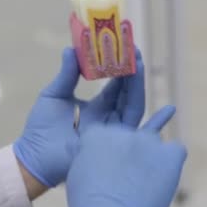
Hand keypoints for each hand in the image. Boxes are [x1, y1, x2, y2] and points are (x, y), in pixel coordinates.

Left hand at [13, 47, 145, 187]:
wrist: (36, 158)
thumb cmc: (41, 129)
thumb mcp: (54, 95)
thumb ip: (67, 74)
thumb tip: (71, 49)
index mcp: (97, 106)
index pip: (115, 83)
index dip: (121, 67)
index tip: (125, 49)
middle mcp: (109, 116)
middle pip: (128, 91)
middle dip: (133, 72)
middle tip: (136, 51)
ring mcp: (114, 129)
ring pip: (134, 104)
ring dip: (138, 84)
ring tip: (140, 64)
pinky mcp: (116, 141)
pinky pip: (138, 129)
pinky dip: (156, 121)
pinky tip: (170, 110)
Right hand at [66, 106, 186, 206]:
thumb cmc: (90, 205)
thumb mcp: (78, 174)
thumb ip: (91, 157)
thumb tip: (101, 158)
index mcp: (99, 134)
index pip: (107, 135)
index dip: (109, 154)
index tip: (108, 171)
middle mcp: (125, 132)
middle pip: (132, 137)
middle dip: (130, 155)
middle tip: (127, 179)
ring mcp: (149, 141)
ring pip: (154, 142)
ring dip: (150, 158)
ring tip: (144, 182)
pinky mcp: (169, 154)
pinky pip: (176, 150)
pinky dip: (172, 161)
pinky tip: (165, 176)